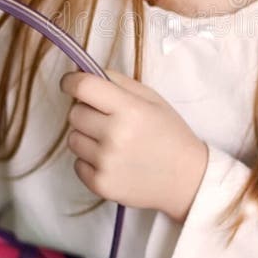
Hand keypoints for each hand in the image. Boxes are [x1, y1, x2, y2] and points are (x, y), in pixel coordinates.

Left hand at [60, 69, 208, 222]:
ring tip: (112, 143)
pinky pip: (77, 164)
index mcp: (130, 109)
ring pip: (73, 139)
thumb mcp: (153, 99)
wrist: (187, 179)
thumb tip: (86, 72)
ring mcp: (106, 162)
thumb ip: (119, 82)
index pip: (83, 87)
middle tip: (106, 119)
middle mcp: (115, 135)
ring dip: (87, 137)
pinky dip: (89, 161)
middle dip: (86, 111)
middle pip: (74, 113)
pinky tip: (112, 161)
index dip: (71, 81)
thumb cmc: (170, 134)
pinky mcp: (100, 184)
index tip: (70, 83)